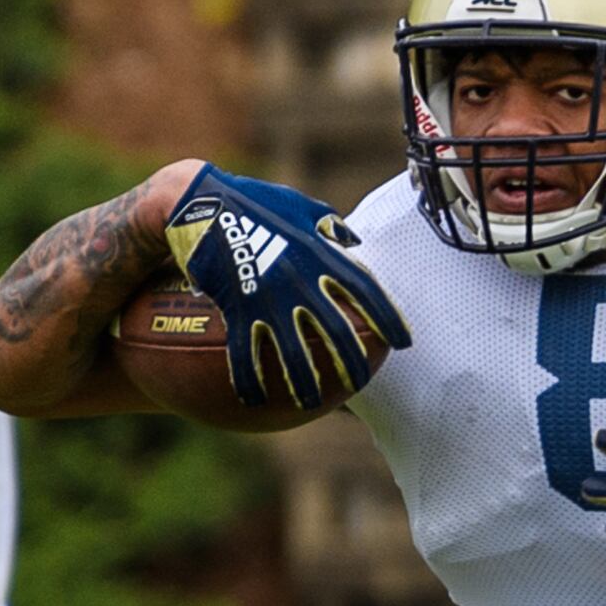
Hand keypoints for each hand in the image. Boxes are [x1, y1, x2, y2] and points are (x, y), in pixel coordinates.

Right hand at [160, 163, 412, 411]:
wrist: (201, 202)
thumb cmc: (256, 201)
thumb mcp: (301, 207)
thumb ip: (330, 227)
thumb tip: (352, 242)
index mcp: (322, 254)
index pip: (365, 291)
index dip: (388, 318)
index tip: (404, 343)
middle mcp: (300, 280)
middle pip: (336, 330)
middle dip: (351, 361)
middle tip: (360, 382)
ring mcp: (268, 297)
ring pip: (292, 351)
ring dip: (303, 381)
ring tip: (310, 404)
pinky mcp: (235, 307)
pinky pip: (243, 351)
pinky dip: (247, 377)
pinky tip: (252, 399)